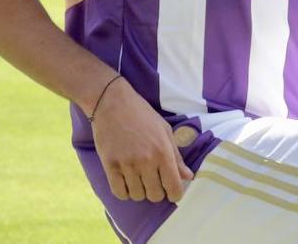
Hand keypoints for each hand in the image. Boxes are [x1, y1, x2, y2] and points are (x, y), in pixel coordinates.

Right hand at [90, 77, 193, 203]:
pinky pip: (119, 192)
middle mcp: (146, 161)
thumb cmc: (142, 114)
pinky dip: (124, 192)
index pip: (174, 188)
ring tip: (138, 179)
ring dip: (140, 191)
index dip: (175, 194)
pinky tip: (126, 182)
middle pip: (155, 196)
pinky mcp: (109, 165)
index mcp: (163, 152)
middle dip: (156, 192)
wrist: (112, 102)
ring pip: (137, 196)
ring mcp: (127, 164)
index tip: (171, 191)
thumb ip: (176, 156)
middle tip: (153, 181)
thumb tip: (188, 176)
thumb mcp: (164, 131)